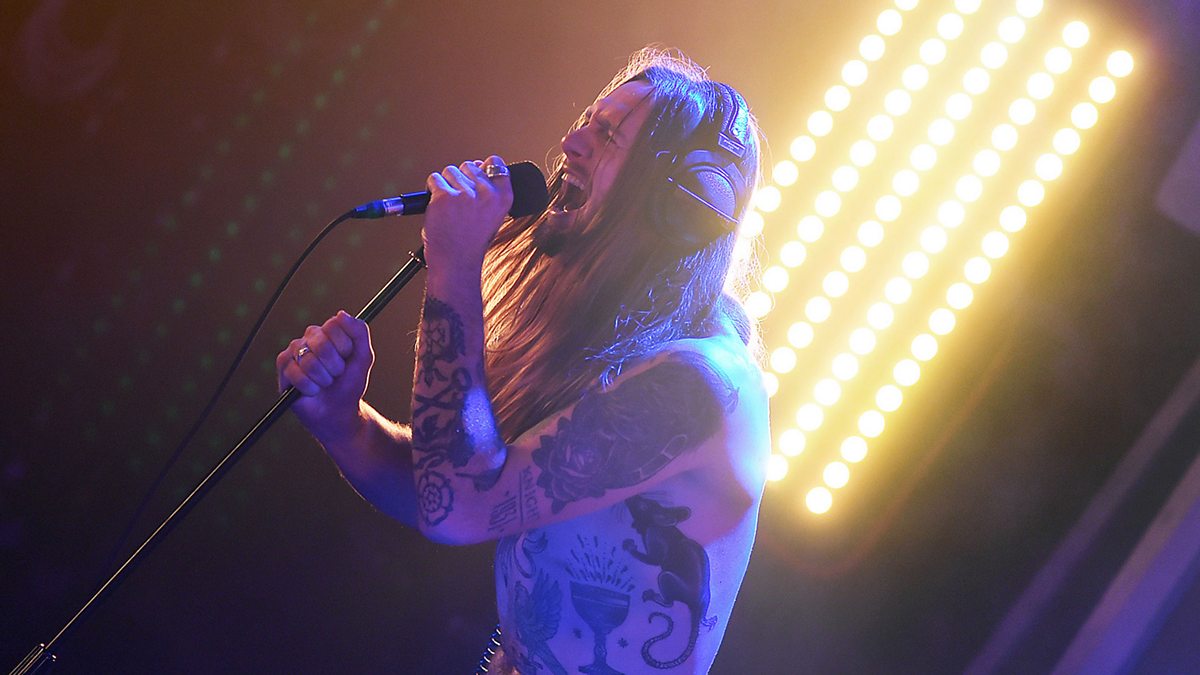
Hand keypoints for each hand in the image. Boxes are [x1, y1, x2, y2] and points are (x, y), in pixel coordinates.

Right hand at [275, 310, 373, 442]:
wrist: (339, 411)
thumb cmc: (350, 383)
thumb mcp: (363, 357)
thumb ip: (359, 332)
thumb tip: (341, 314)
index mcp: (329, 331)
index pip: (335, 326)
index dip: (345, 347)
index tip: (348, 358)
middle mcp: (310, 337)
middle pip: (322, 343)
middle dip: (335, 366)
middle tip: (336, 374)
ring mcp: (294, 350)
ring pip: (310, 361)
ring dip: (323, 379)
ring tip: (325, 383)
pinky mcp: (283, 367)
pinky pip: (296, 374)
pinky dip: (310, 388)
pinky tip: (312, 390)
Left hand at [421, 155, 512, 270]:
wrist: (457, 262)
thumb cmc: (471, 240)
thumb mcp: (491, 214)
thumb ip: (488, 189)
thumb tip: (477, 163)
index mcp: (503, 197)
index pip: (496, 164)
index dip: (483, 167)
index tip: (476, 180)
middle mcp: (487, 193)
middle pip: (468, 166)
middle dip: (461, 179)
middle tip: (459, 205)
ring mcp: (465, 194)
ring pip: (450, 171)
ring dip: (445, 185)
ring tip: (449, 208)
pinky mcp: (444, 197)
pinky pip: (434, 179)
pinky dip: (431, 190)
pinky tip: (438, 207)